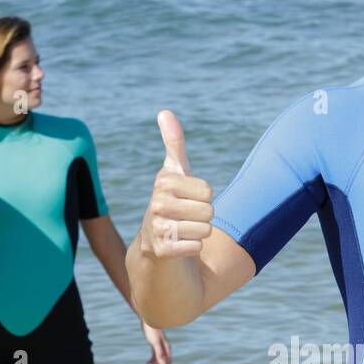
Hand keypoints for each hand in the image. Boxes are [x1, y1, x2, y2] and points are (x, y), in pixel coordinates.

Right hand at [139, 111, 213, 258]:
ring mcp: (157, 228)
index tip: (188, 201)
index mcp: (164, 182)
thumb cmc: (172, 204)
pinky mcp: (161, 251)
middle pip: (209, 211)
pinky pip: (196, 247)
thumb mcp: (175, 173)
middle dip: (203, 218)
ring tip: (182, 232)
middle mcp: (157, 204)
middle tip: (186, 220)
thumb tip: (165, 112)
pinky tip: (179, 247)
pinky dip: (192, 249)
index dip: (204, 199)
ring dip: (198, 234)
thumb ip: (174, 144)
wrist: (155, 245)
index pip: (208, 191)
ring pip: (205, 230)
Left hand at [142, 323, 170, 363]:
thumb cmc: (151, 330)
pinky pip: (155, 355)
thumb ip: (159, 352)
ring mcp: (160, 346)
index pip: (167, 362)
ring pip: (159, 360)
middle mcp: (164, 348)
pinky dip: (152, 361)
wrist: (148, 319)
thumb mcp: (154, 342)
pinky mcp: (154, 344)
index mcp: (166, 348)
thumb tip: (162, 362)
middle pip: (164, 362)